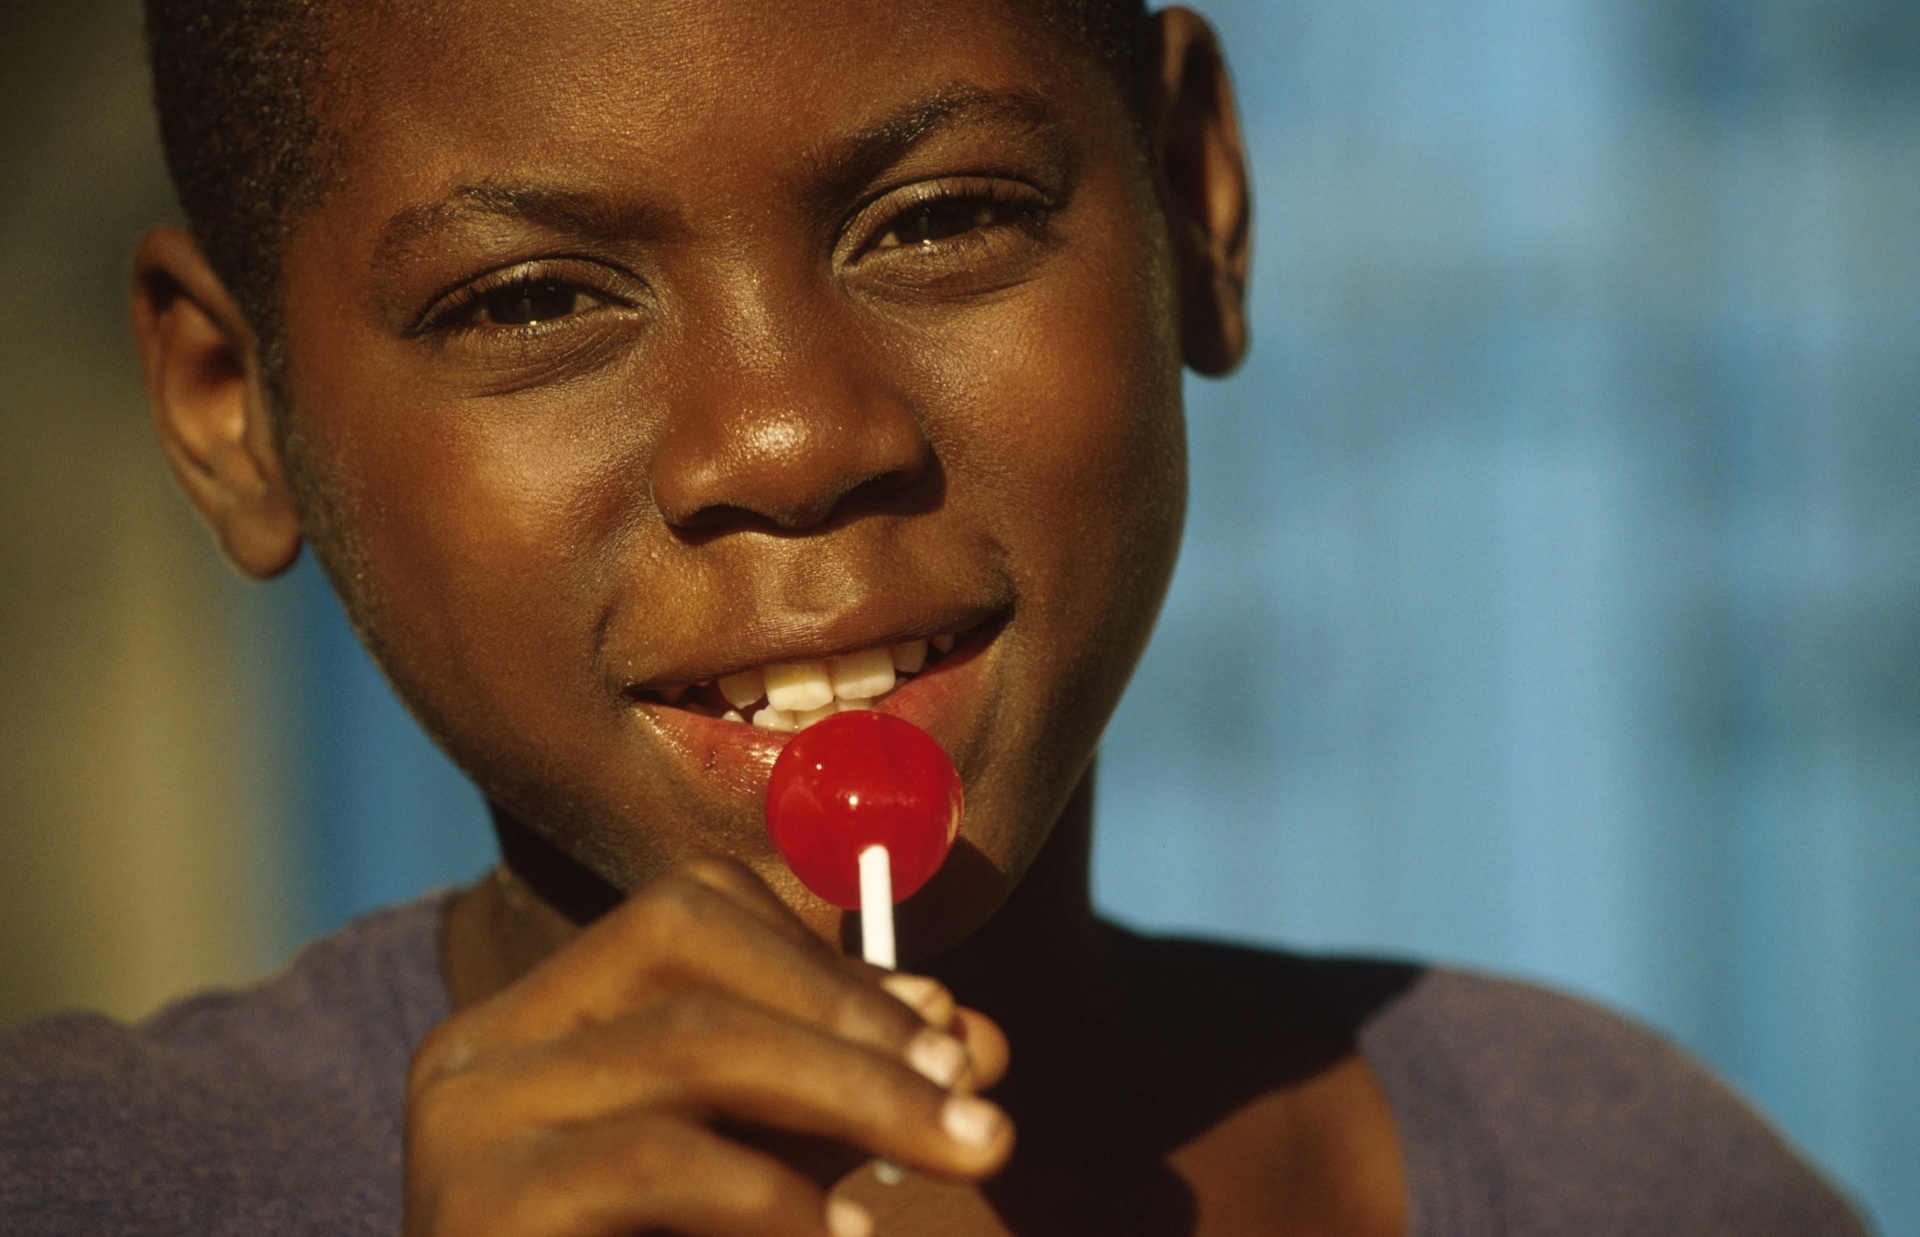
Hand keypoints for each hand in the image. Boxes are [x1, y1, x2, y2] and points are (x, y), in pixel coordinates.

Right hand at [404, 858, 1012, 1236]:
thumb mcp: (764, 1179)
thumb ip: (845, 1102)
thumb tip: (973, 1035)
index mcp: (544, 1021)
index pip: (689, 913)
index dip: (825, 959)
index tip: (941, 1032)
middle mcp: (484, 1049)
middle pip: (684, 939)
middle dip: (851, 1009)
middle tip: (973, 1087)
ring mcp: (468, 1125)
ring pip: (690, 1041)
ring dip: (855, 1088)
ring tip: (963, 1148)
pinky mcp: (485, 1209)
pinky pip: (660, 1161)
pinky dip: (776, 1193)